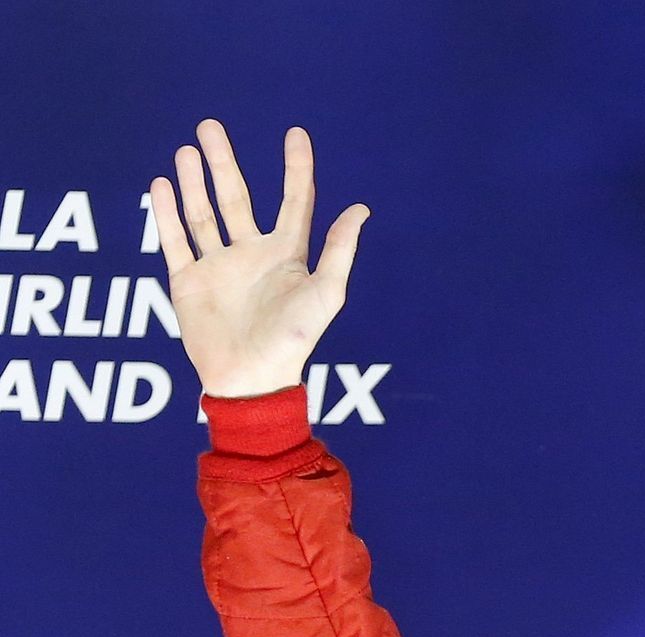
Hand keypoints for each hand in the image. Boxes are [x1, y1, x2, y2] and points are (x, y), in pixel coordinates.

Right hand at [150, 120, 368, 397]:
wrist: (251, 379)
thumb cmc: (295, 340)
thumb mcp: (326, 293)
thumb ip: (340, 251)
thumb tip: (361, 208)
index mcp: (287, 257)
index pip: (294, 202)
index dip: (296, 168)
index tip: (296, 134)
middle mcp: (251, 257)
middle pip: (236, 198)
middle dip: (223, 162)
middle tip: (209, 126)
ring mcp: (218, 268)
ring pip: (203, 215)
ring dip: (194, 182)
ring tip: (186, 150)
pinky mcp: (189, 283)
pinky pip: (175, 242)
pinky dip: (166, 214)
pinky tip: (161, 184)